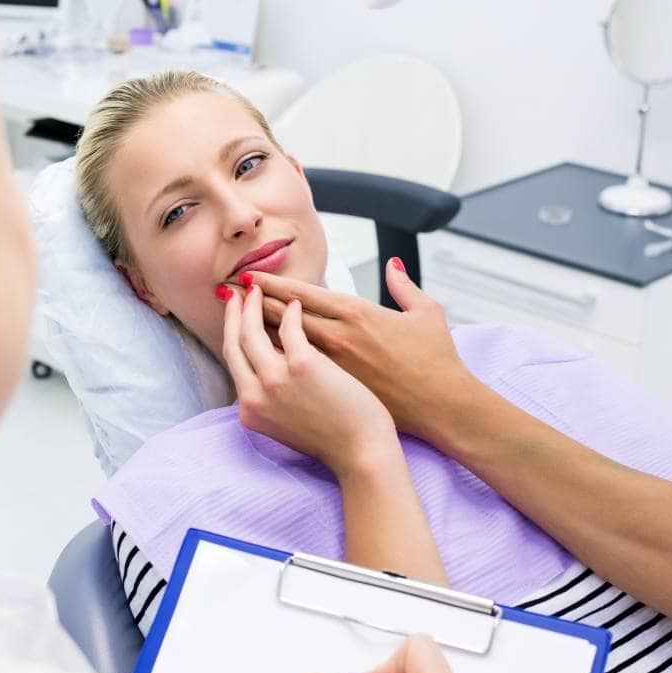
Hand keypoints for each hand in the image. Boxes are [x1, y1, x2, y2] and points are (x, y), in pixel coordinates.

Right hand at [219, 283, 399, 477]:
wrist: (362, 452)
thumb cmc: (334, 438)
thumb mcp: (285, 424)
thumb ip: (271, 399)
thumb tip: (270, 370)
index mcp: (250, 409)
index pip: (233, 362)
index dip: (230, 333)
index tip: (234, 314)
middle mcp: (255, 395)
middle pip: (234, 343)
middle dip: (233, 313)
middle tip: (238, 293)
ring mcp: (276, 379)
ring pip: (252, 331)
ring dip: (255, 305)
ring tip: (261, 290)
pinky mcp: (302, 365)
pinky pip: (290, 327)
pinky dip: (291, 311)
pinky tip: (296, 302)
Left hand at [249, 260, 480, 444]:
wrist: (440, 408)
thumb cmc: (437, 361)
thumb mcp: (426, 313)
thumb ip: (404, 285)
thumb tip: (393, 264)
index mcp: (357, 313)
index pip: (303, 294)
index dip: (273, 285)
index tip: (252, 278)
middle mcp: (338, 337)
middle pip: (283, 316)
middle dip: (254, 304)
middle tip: (230, 294)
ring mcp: (332, 366)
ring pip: (282, 345)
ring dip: (256, 331)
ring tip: (234, 321)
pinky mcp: (333, 390)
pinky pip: (292, 373)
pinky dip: (273, 363)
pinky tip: (256, 358)